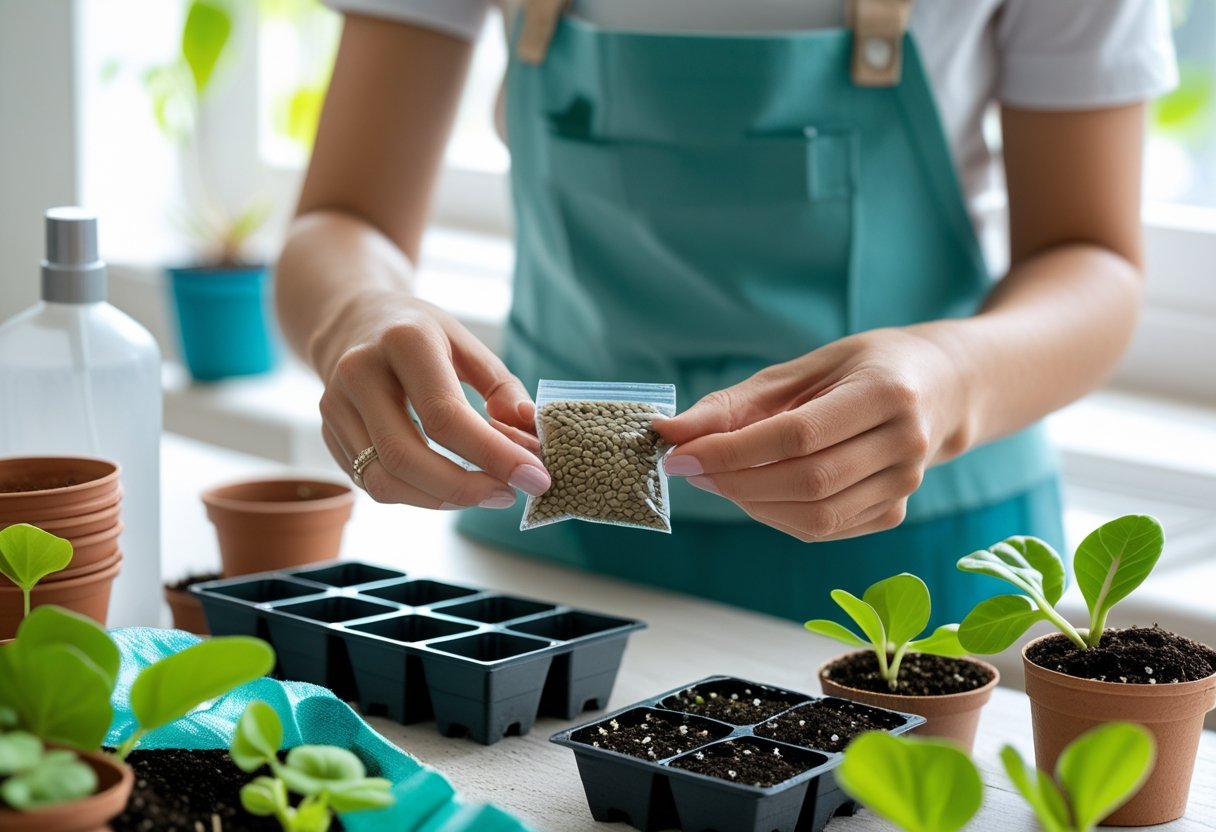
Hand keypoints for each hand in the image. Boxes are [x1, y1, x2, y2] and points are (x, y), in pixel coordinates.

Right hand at [311, 290, 550, 508]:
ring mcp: (335, 406)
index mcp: (403, 342)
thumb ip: (502, 387)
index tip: (535, 477)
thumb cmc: (420, 334)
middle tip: (509, 495)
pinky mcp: (329, 434)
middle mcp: (359, 373)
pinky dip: (417, 495)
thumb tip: (529, 434)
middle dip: (465, 489)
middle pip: (405, 458)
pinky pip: (373, 484)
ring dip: (441, 499)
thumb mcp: (467, 342)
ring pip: (384, 482)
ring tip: (484, 492)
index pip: (445, 416)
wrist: (352, 320)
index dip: (493, 455)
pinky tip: (448, 484)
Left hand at [655, 327, 974, 541]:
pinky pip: (825, 528)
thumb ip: (737, 403)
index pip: (798, 435)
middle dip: (735, 481)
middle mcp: (905, 443)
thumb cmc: (860, 369)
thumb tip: (670, 432)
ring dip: (752, 503)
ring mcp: (906, 485)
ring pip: (815, 515)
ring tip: (720, 478)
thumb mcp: (802, 368)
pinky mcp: (895, 513)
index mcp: (886, 393)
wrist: (940, 388)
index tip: (680, 454)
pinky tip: (759, 490)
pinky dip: (778, 516)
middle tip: (691, 468)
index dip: (732, 450)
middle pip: (807, 481)